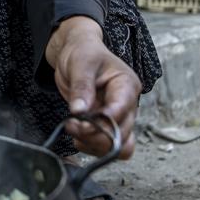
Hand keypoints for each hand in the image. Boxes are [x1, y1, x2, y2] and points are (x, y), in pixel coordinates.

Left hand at [45, 17, 139, 158]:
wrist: (77, 53)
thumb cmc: (83, 53)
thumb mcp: (81, 63)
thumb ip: (81, 87)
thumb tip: (79, 111)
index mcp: (126, 85)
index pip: (121, 111)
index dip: (102, 122)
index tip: (79, 122)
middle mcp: (128, 104)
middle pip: (121, 134)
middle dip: (94, 135)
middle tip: (71, 125)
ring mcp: (119, 117)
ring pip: (118, 146)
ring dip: (94, 144)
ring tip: (74, 130)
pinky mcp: (109, 125)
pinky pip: (108, 147)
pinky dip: (93, 147)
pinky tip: (78, 135)